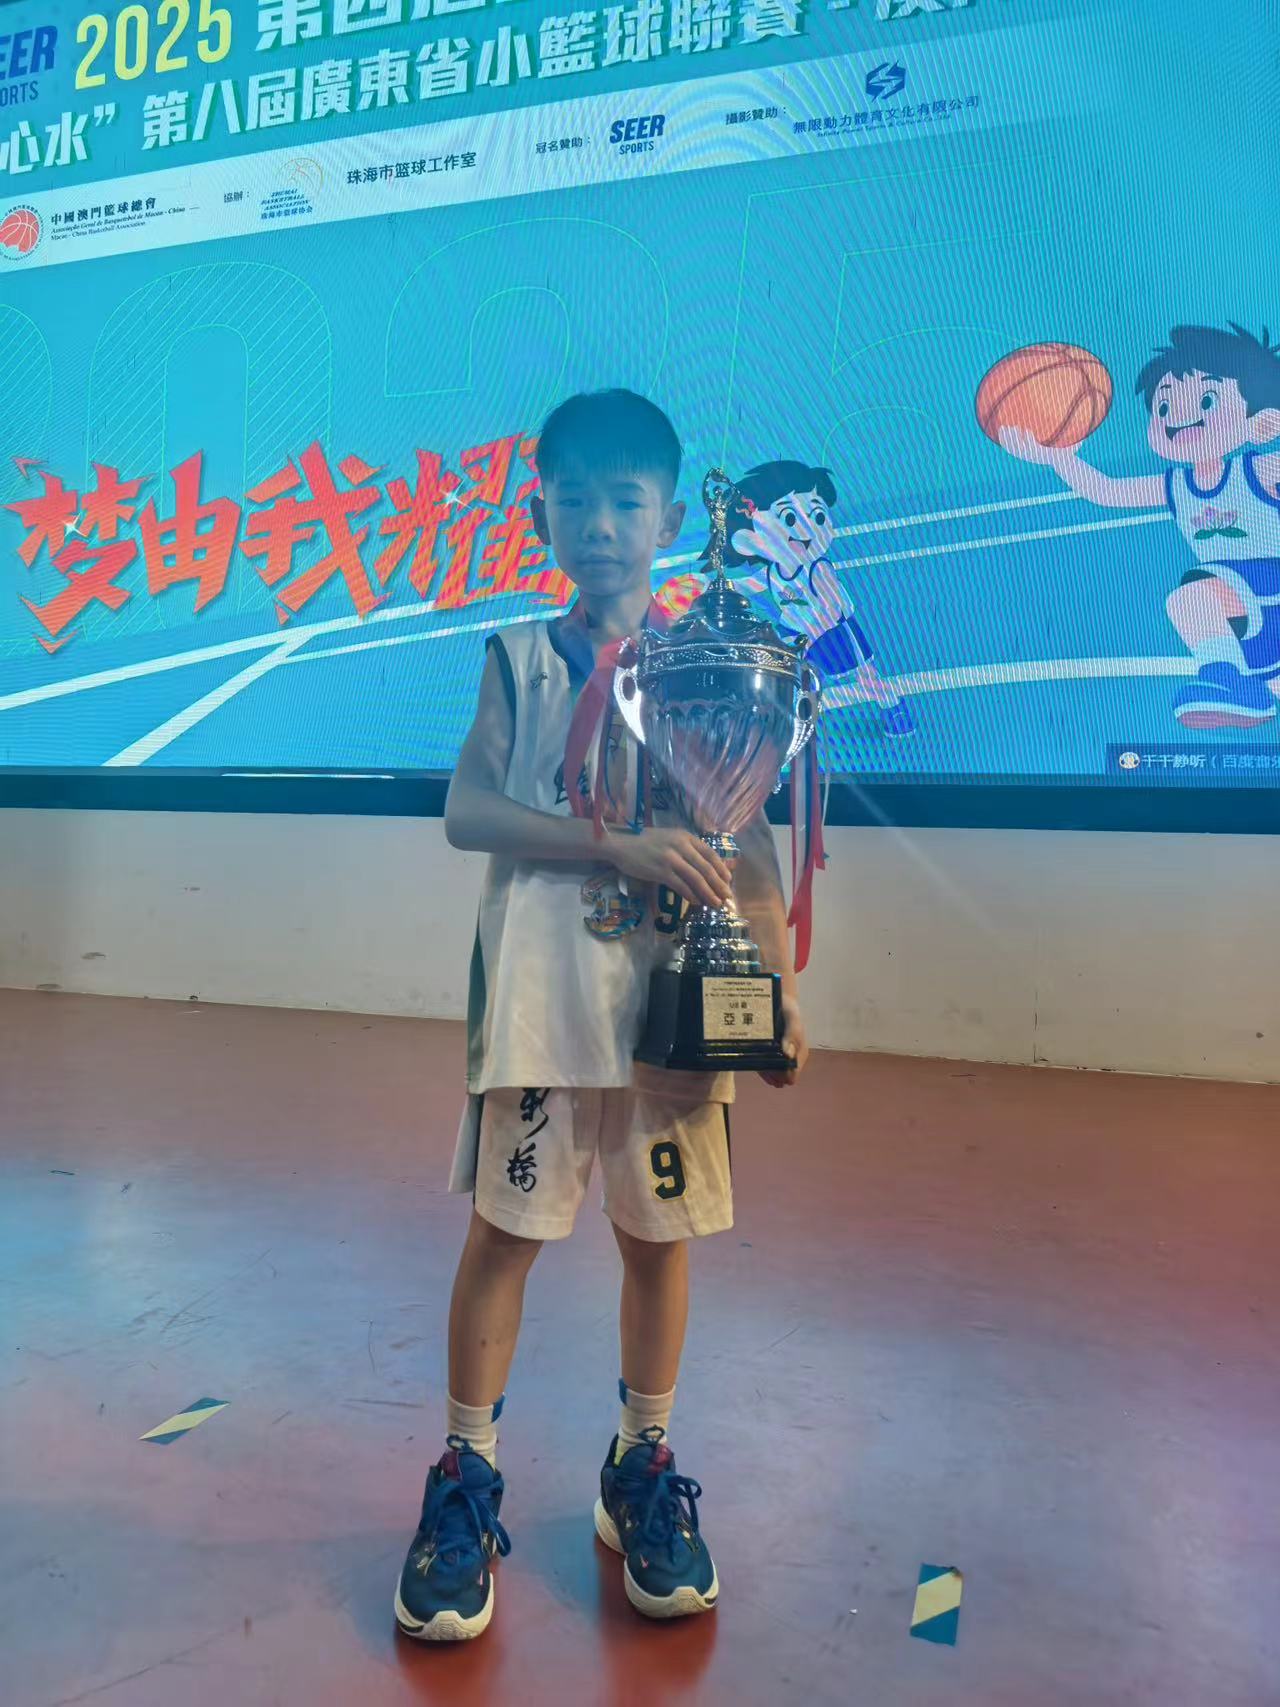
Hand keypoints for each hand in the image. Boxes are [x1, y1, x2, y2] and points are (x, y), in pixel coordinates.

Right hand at [609, 826, 732, 910]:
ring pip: (696, 879)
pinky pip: (680, 886)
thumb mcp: (670, 838)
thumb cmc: (646, 842)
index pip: (710, 854)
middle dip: (719, 885)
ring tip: (715, 903)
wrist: (622, 843)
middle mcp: (681, 846)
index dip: (722, 868)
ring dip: (708, 893)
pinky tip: (696, 902)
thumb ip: (687, 848)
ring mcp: (670, 859)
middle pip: (706, 868)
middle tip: (727, 897)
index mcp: (686, 836)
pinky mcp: (660, 871)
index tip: (728, 880)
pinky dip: (690, 895)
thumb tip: (705, 867)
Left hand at [760, 994, 807, 1087]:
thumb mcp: (792, 1019)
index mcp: (799, 1051)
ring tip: (763, 1073)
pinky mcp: (769, 1052)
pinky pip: (766, 1065)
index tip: (777, 1076)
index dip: (785, 1075)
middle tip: (768, 1074)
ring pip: (774, 1071)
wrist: (778, 1000)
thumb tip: (788, 1054)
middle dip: (776, 1075)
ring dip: (769, 1074)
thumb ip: (792, 1034)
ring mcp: (779, 1055)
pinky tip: (760, 1071)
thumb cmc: (788, 1010)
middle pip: (783, 1074)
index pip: (794, 1071)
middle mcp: (790, 1056)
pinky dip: (763, 1070)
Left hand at [998, 424, 1075, 471]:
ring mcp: (1025, 456)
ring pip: (1012, 449)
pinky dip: (1004, 440)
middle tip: (1013, 427)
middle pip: (1019, 450)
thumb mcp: (1074, 444)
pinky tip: (1002, 430)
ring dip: (1006, 439)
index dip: (1028, 441)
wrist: (1060, 462)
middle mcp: (1032, 456)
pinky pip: (1009, 448)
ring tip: (1004, 427)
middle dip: (1014, 439)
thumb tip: (1088, 425)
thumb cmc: (1067, 450)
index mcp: (1043, 453)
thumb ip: (1079, 437)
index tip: (1027, 430)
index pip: (1033, 449)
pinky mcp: (1021, 453)